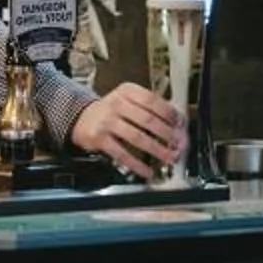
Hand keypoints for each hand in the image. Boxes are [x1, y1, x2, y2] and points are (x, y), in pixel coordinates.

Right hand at [69, 81, 185, 179]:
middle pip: (147, 119)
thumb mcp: (127, 99)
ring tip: (169, 157)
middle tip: (179, 144)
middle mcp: (117, 104)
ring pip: (137, 137)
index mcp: (127, 91)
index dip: (168, 113)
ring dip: (157, 149)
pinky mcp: (100, 139)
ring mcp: (107, 122)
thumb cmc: (112, 110)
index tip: (180, 124)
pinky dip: (137, 165)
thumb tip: (176, 123)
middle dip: (167, 134)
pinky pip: (122, 154)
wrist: (81, 118)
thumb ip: (148, 107)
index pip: (152, 100)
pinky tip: (147, 171)